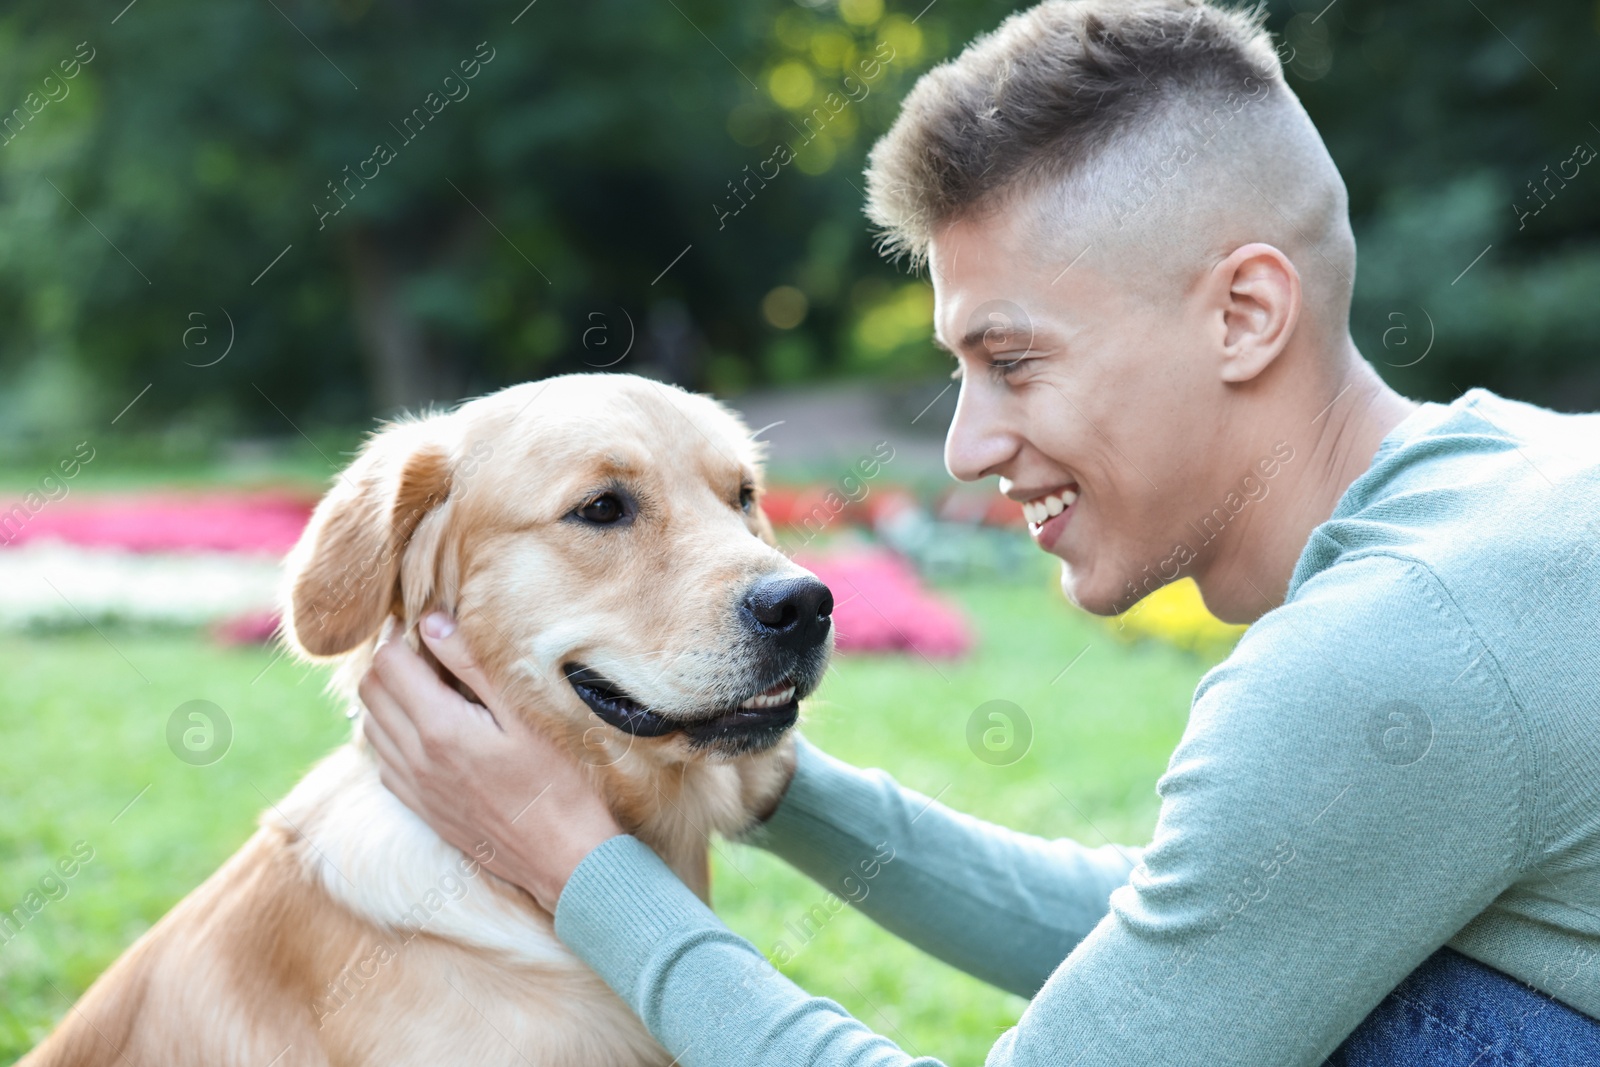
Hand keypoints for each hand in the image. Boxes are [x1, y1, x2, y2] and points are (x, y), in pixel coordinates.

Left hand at [358, 612, 622, 912]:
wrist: (563, 859)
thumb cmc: (558, 783)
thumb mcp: (525, 714)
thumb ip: (473, 666)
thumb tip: (432, 624)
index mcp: (439, 728)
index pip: (387, 665)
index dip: (400, 635)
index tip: (424, 625)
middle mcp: (414, 759)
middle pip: (370, 691)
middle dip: (389, 661)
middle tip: (426, 650)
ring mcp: (413, 787)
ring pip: (370, 726)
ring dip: (388, 697)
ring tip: (427, 684)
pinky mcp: (420, 808)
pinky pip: (383, 761)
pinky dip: (392, 733)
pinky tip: (426, 728)